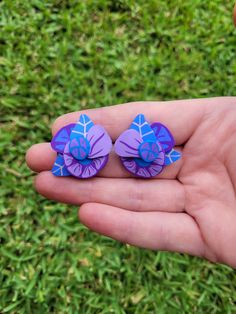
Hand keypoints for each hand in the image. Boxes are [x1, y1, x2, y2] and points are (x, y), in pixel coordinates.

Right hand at [26, 97, 235, 267]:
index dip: (100, 125)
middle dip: (83, 162)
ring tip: (46, 186)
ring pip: (137, 199)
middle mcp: (199, 166)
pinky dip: (124, 226)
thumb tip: (181, 67)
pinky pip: (161, 233)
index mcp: (208, 128)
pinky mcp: (211, 239)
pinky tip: (86, 214)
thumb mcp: (227, 115)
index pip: (141, 124)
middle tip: (38, 159)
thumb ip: (182, 113)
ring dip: (89, 194)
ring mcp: (202, 203)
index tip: (58, 128)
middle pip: (130, 164)